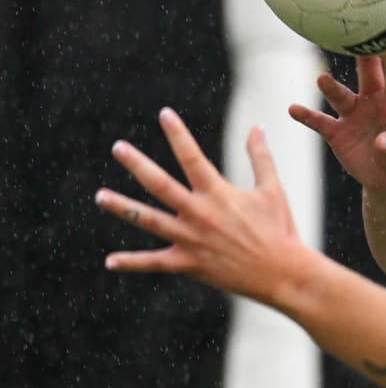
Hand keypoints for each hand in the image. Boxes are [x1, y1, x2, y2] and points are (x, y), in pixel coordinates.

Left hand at [98, 109, 311, 306]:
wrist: (284, 273)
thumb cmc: (280, 230)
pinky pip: (155, 262)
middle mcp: (200, 213)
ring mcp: (191, 239)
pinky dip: (132, 262)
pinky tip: (110, 261)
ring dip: (123, 208)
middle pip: (160, 184)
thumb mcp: (273, 190)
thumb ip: (261, 158)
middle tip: (118, 147)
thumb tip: (258, 128)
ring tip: (100, 196)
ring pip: (149, 220)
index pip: (192, 156)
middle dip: (137, 164)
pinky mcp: (190, 263)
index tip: (164, 114)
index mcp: (218, 193)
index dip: (178, 133)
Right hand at [288, 53, 385, 192]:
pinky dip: (307, 116)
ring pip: (340, 96)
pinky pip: (320, 122)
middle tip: (352, 39)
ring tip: (322, 79)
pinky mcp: (337, 133)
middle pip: (367, 76)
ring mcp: (353, 115)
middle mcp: (373, 102)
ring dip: (331, 88)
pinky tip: (293, 109)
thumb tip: (380, 142)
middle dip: (361, 59)